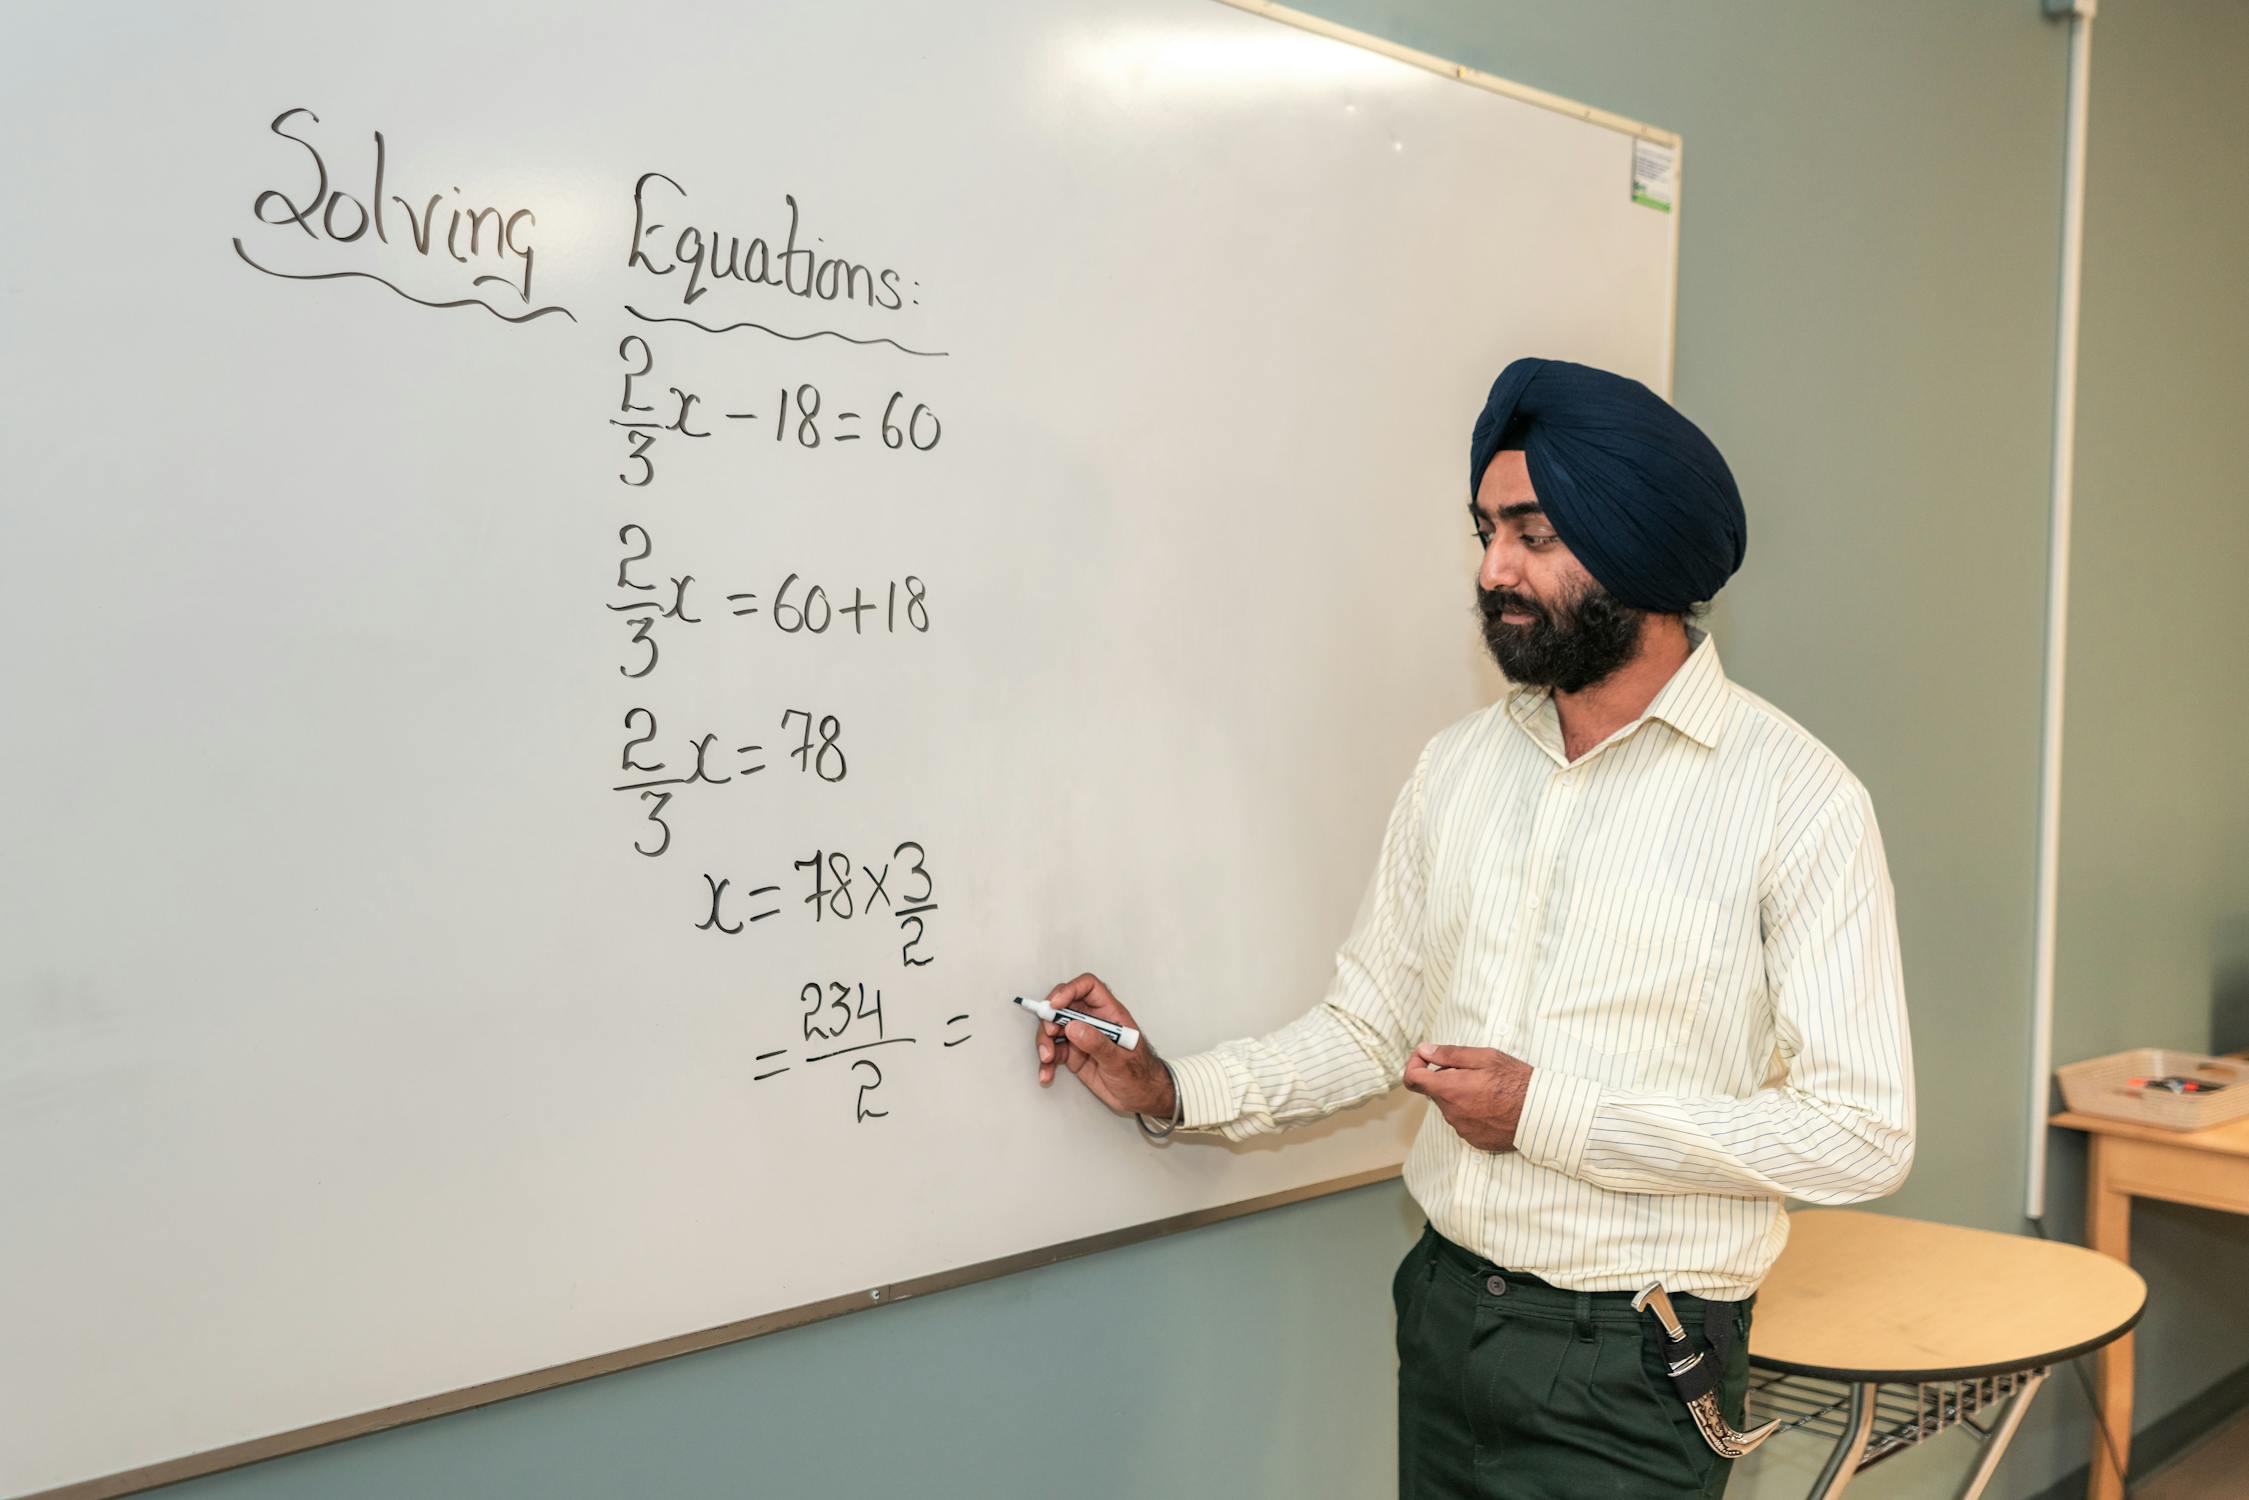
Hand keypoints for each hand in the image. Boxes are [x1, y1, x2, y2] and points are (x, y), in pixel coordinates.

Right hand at [1031, 972, 1175, 1118]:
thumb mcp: (1120, 1060)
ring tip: (1047, 1060)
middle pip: (1063, 1006)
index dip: (1070, 990)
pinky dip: (1046, 1063)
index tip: (1055, 1005)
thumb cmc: (1139, 1075)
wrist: (1141, 1097)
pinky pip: (1053, 1052)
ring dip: (1044, 1042)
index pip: (1088, 987)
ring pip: (1053, 1029)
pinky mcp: (1073, 1054)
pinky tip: (1046, 1074)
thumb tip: (1073, 1027)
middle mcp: (1093, 1021)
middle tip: (1048, 1034)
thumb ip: (1098, 1044)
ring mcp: (1081, 1037)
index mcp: (1109, 1013)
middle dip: (1050, 1018)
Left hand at [1402, 1044, 1530, 1153]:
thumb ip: (1450, 1054)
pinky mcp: (1474, 1140)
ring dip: (1460, 1096)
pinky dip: (1471, 1112)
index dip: (1414, 1064)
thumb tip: (1424, 1051)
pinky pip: (1463, 1122)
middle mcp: (1451, 1113)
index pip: (1412, 1079)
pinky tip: (1492, 1106)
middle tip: (1474, 1072)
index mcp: (1450, 1089)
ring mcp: (1462, 1129)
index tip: (1425, 1058)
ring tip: (1488, 1089)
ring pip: (1450, 1107)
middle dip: (1447, 1079)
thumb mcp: (1485, 1057)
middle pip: (1436, 1091)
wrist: (1541, 1113)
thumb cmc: (1516, 1081)